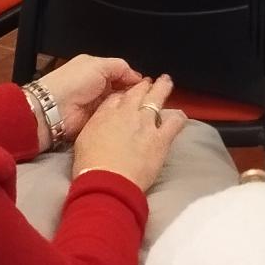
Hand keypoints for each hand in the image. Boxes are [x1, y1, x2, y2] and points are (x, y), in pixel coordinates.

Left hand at [38, 54, 142, 139]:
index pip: (122, 73)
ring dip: (129, 107)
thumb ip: (120, 67)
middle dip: (134, 94)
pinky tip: (132, 119)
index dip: (135, 79)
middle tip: (150, 98)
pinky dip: (121, 119)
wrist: (54, 109)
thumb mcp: (98, 65)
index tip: (150, 86)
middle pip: (123, 90)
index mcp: (97, 70)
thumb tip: (137, 76)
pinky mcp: (97, 122)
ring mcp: (98, 105)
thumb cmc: (72, 82)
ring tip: (144, 109)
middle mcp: (98, 87)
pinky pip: (114, 119)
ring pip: (121, 105)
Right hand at [71, 73, 185, 190]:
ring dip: (162, 88)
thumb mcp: (84, 139)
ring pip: (157, 97)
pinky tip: (180, 116)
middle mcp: (127, 113)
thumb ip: (96, 124)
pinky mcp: (161, 138)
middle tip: (148, 82)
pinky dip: (178, 117)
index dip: (124, 93)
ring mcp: (146, 124)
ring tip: (166, 83)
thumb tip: (103, 120)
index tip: (127, 94)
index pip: (117, 96)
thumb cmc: (90, 165)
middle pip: (137, 91)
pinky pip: (174, 122)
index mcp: (106, 114)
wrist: (107, 181)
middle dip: (144, 85)